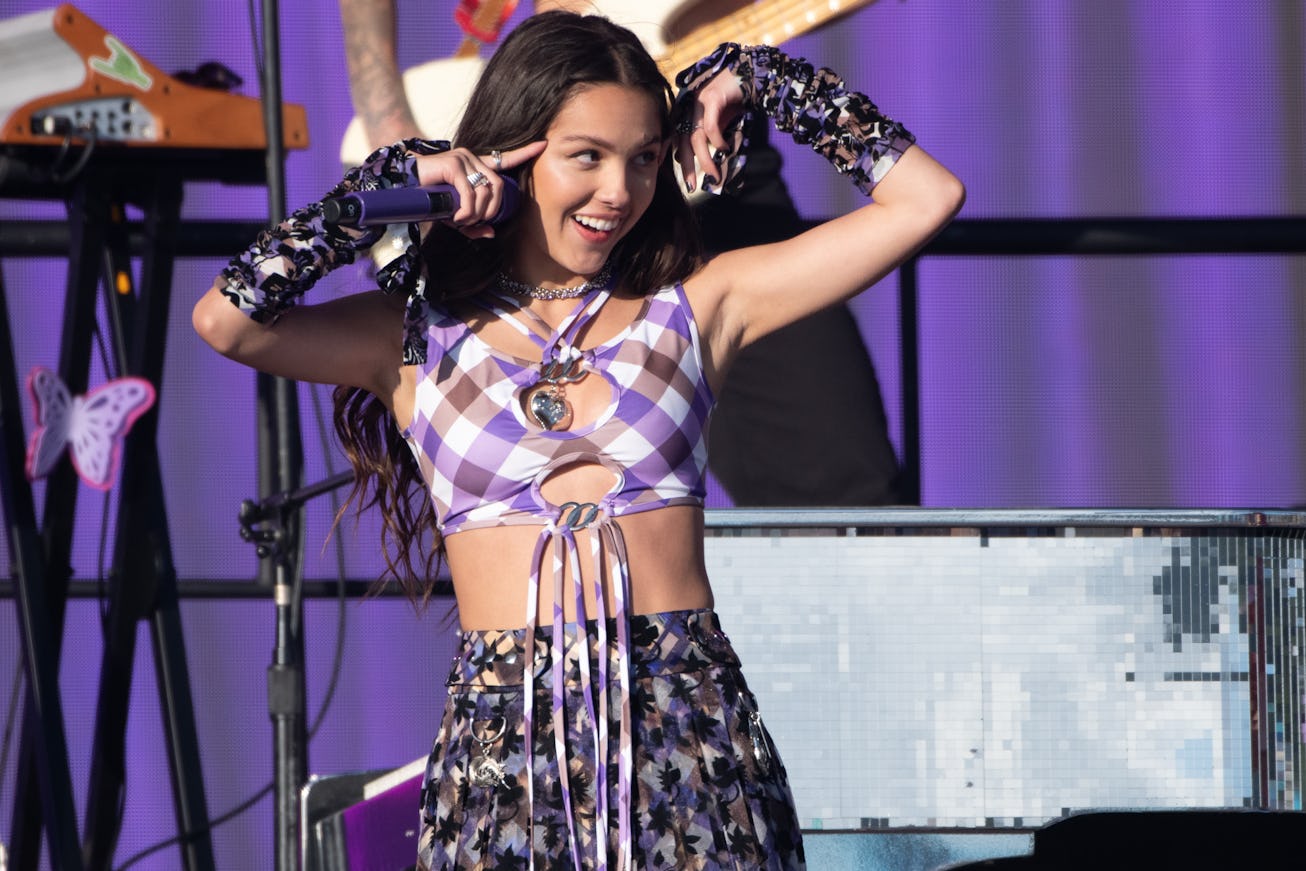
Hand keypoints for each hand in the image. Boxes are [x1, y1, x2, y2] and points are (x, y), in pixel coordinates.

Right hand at [413, 141, 546, 237]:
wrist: (404, 190)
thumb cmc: (430, 202)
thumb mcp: (455, 217)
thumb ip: (474, 225)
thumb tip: (492, 233)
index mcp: (475, 167)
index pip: (503, 159)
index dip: (524, 153)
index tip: (543, 145)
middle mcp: (471, 158)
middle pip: (498, 186)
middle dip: (491, 210)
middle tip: (475, 223)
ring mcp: (462, 158)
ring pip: (485, 190)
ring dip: (476, 213)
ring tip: (461, 221)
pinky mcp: (453, 163)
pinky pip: (470, 192)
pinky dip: (466, 210)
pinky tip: (455, 217)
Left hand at [673, 71, 743, 192]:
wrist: (748, 73)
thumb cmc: (732, 99)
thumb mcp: (719, 121)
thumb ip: (710, 138)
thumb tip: (708, 161)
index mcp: (686, 111)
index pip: (676, 139)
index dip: (674, 158)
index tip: (679, 177)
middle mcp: (688, 106)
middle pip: (683, 142)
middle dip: (687, 167)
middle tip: (691, 187)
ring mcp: (699, 101)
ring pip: (696, 138)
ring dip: (705, 160)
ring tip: (713, 176)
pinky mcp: (712, 98)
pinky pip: (710, 126)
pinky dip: (717, 141)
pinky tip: (724, 149)